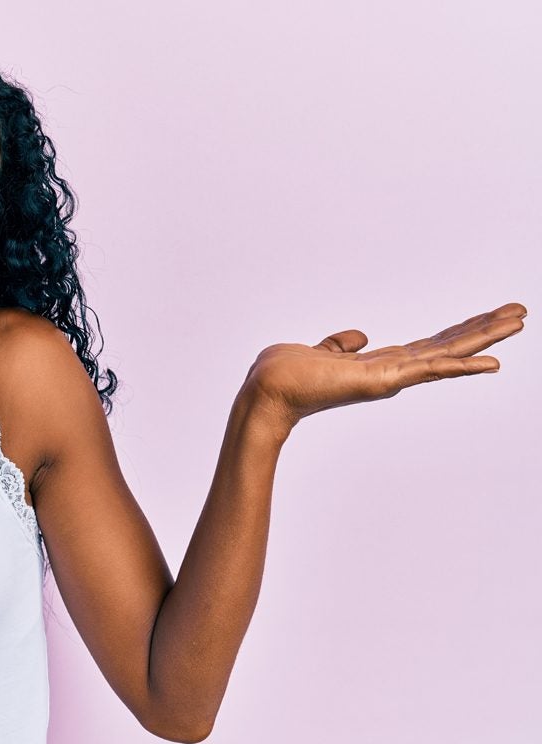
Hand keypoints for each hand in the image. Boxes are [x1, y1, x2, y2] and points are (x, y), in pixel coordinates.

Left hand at [242, 302, 527, 431]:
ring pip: (448, 355)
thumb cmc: (285, 374)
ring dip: (486, 338)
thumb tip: (359, 336)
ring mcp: (391, 378)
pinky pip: (431, 370)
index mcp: (379, 365)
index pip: (428, 346)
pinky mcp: (383, 381)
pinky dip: (461, 366)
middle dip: (484, 329)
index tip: (487, 319)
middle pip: (447, 347)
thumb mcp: (319, 351)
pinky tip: (492, 361)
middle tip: (521, 312)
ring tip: (520, 320)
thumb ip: (340, 345)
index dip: (458, 332)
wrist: (268, 390)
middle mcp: (391, 373)